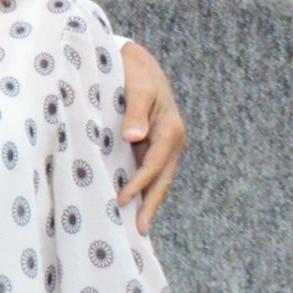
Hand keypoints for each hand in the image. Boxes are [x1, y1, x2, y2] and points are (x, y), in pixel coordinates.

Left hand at [116, 41, 185, 233]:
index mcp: (170, 130)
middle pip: (162, 179)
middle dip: (150, 205)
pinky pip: (150, 171)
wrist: (138, 62)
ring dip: (148, 201)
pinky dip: (143, 188)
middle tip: (139, 231)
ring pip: (158, 178)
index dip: (138, 185)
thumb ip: (135, 112)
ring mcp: (164, 145)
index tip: (121, 201)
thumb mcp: (137, 88)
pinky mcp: (153, 144)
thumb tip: (135, 137)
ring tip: (137, 226)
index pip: (153, 166)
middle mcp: (171, 141)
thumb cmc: (135, 73)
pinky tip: (133, 203)